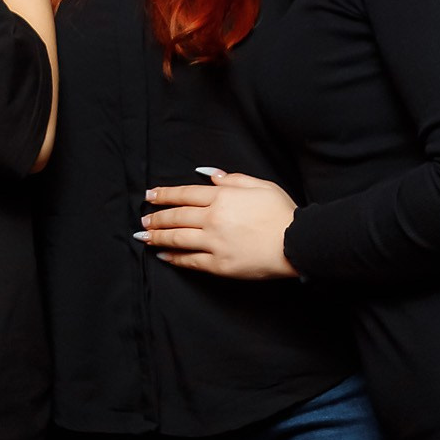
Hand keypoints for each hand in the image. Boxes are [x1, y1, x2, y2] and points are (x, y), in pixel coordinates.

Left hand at [139, 170, 297, 277]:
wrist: (296, 243)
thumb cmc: (282, 213)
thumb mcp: (260, 185)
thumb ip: (231, 179)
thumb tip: (208, 175)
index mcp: (223, 197)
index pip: (185, 193)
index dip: (164, 194)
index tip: (150, 196)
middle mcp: (214, 218)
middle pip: (177, 216)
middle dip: (156, 217)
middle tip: (143, 220)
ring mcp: (214, 243)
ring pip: (178, 238)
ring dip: (158, 237)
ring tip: (144, 237)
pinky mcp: (219, 264)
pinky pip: (191, 261)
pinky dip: (174, 258)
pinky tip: (163, 255)